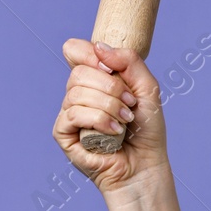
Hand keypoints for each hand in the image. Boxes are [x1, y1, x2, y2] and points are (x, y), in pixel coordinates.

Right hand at [53, 38, 168, 195]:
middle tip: (130, 104)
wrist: (145, 163)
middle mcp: (77, 93)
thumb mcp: (147, 87)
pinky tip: (114, 132)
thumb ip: (128, 61)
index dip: (90, 54)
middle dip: (111, 87)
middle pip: (79, 72)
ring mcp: (68, 112)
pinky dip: (99, 120)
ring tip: (125, 121)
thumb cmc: (146, 128)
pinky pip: (74, 114)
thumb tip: (98, 47)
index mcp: (94, 78)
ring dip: (109, 106)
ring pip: (77, 93)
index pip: (74, 50)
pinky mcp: (63, 132)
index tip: (111, 69)